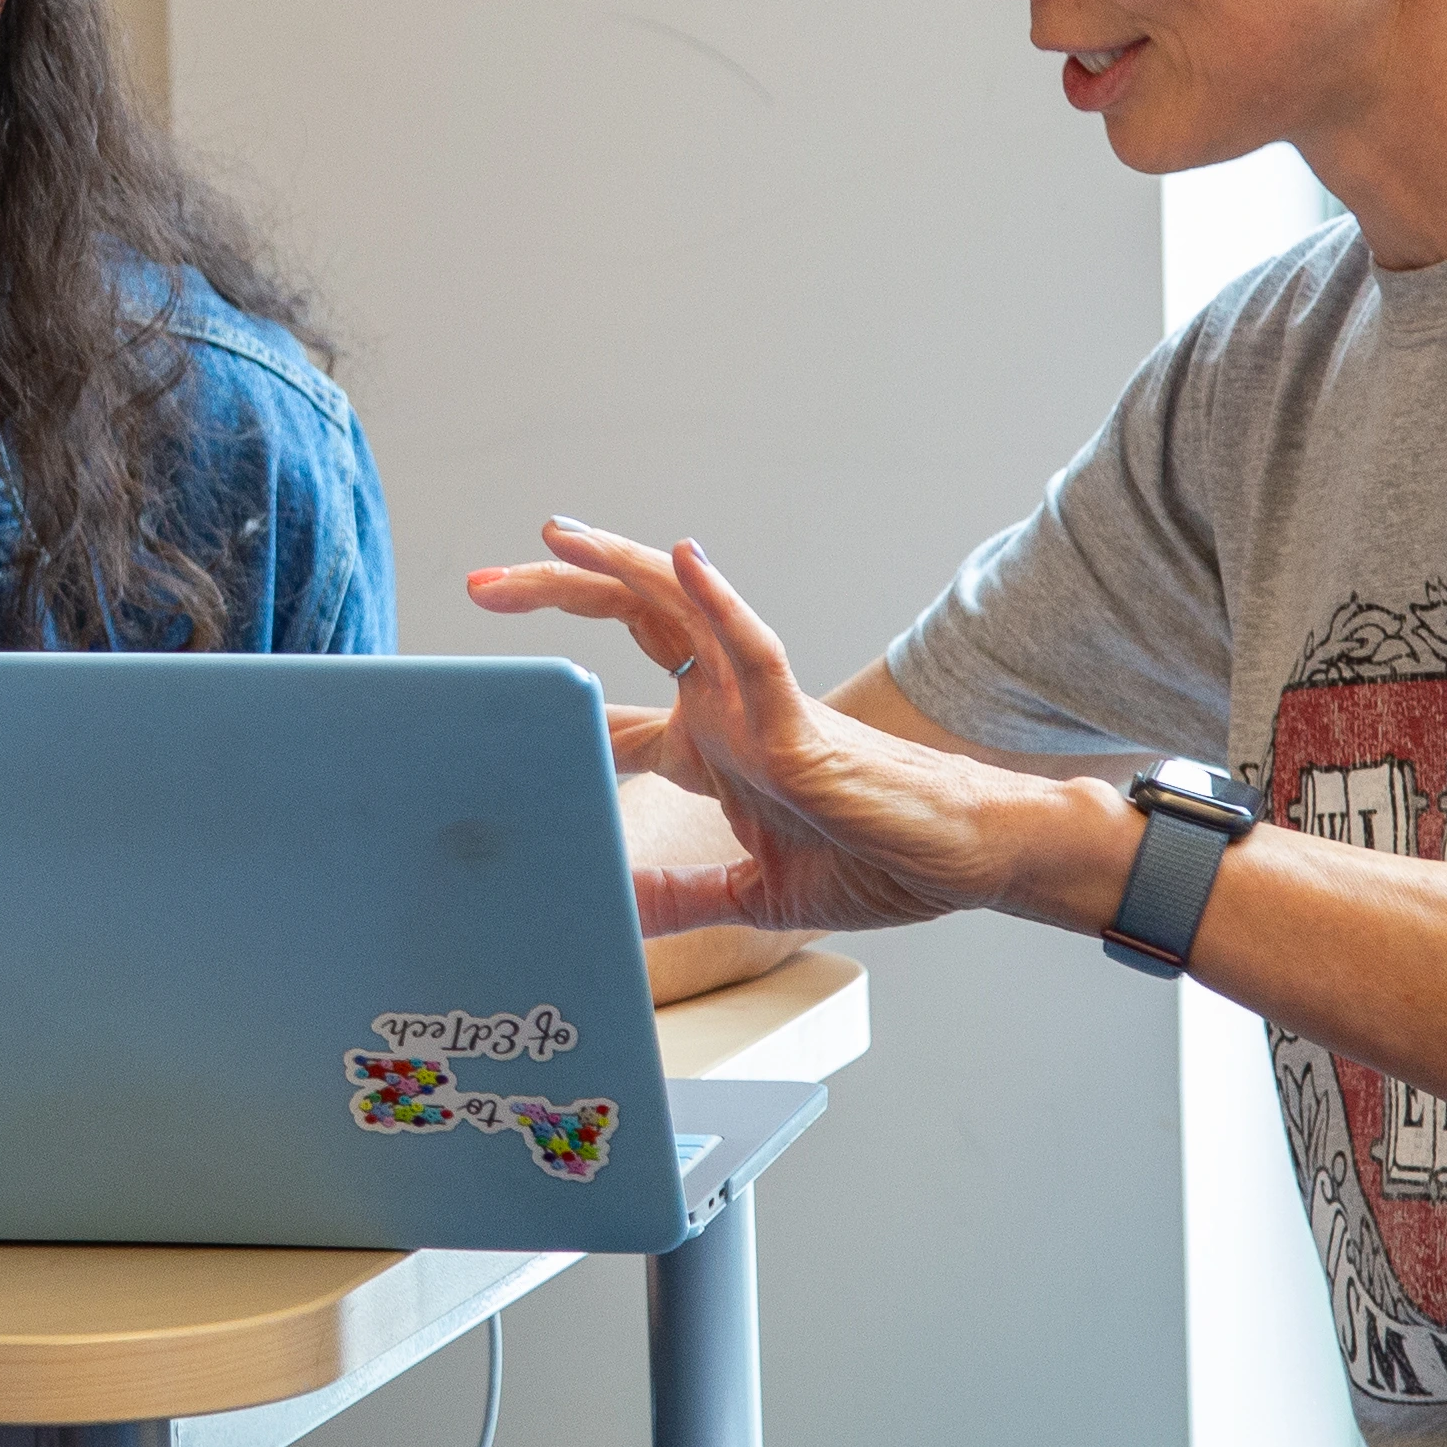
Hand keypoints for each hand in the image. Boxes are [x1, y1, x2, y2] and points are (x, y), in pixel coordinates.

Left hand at [465, 519, 1109, 938]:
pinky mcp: (803, 725)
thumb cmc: (879, 858)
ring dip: (615, 568)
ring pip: (680, 610)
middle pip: (630, 623)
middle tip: (482, 585)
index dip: (552, 705)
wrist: (965, 863)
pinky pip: (757, 653)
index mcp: (714, 745)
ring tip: (555, 535)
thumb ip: (681, 898)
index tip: (486, 703)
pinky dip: (721, 606)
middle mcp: (729, 708)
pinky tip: (687, 564)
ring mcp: (761, 708)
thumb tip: (613, 911)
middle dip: (553, 595)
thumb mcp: (752, 893)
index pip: (614, 710)